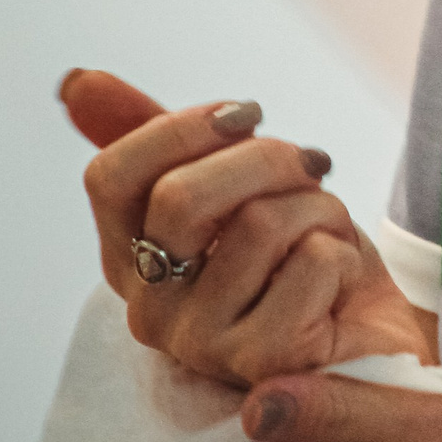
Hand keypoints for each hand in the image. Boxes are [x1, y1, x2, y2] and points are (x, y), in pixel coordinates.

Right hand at [64, 67, 430, 386]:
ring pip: (258, 224)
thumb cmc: (295, 255)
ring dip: (318, 207)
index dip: (182, 128)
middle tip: (308, 164)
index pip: (110, 177)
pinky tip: (340, 282)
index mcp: (129, 260)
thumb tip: (74, 79)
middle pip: (182, 197)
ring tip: (327, 231)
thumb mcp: (230, 184)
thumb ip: (156, 138)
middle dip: (265, 158)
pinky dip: (342, 251)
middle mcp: (150, 310)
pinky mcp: (265, 361)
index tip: (243, 114)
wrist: (366, 336)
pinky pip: (311, 261)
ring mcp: (202, 343)